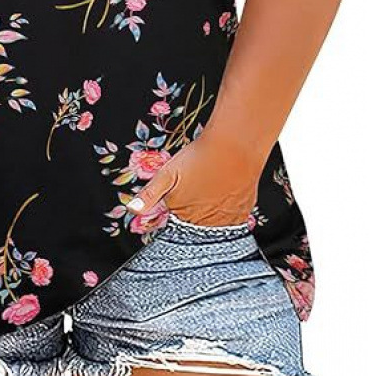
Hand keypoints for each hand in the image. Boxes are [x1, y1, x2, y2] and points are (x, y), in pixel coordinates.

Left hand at [126, 131, 262, 226]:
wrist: (233, 147)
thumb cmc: (199, 158)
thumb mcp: (166, 174)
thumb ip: (150, 194)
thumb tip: (132, 210)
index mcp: (184, 215)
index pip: (177, 226)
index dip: (177, 210)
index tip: (183, 197)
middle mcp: (205, 223)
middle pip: (196, 228)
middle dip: (192, 214)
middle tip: (198, 190)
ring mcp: (226, 219)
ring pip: (215, 227)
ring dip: (211, 216)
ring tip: (211, 193)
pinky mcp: (243, 212)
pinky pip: (234, 222)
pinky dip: (228, 214)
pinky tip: (225, 197)